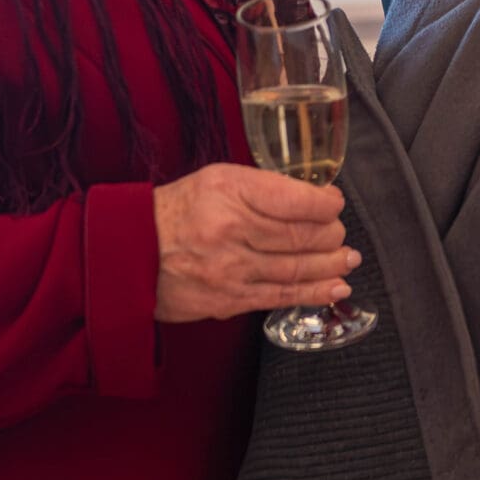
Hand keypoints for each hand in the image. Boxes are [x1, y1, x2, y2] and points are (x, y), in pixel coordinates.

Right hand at [152, 164, 356, 323]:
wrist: (131, 253)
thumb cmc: (178, 211)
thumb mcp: (217, 180)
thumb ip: (262, 188)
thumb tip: (312, 200)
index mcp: (229, 191)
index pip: (294, 199)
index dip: (325, 203)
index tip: (334, 203)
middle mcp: (232, 229)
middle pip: (301, 235)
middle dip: (331, 235)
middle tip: (340, 234)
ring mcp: (231, 268)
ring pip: (296, 268)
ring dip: (331, 265)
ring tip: (349, 260)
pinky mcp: (230, 299)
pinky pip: (281, 296)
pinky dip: (313, 293)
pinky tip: (335, 287)